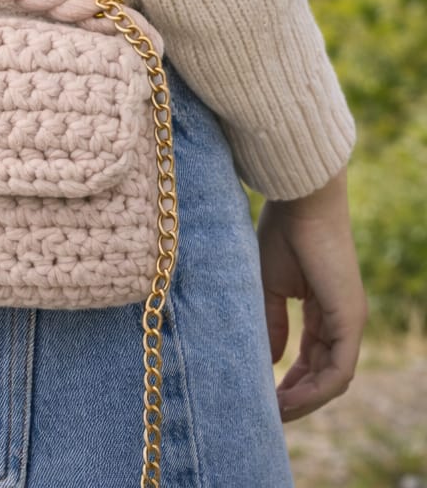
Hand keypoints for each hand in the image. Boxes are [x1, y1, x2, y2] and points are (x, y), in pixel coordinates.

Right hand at [256, 167, 366, 421]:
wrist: (299, 202)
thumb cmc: (281, 231)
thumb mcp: (268, 285)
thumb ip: (272, 322)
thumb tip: (271, 360)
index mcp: (325, 307)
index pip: (312, 356)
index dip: (290, 379)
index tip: (264, 392)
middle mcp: (343, 318)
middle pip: (325, 373)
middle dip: (297, 397)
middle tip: (268, 413)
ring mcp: (350, 320)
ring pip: (334, 378)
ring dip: (305, 400)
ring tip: (274, 413)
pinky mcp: (350, 319)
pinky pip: (339, 370)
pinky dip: (315, 389)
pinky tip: (288, 398)